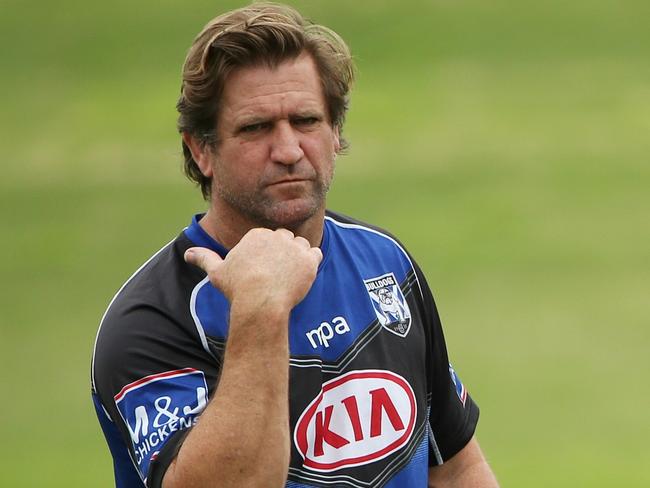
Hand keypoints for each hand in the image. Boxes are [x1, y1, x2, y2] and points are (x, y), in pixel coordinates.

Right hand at [184, 228, 321, 309]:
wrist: (260, 302)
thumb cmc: (238, 288)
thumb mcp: (217, 272)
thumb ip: (204, 258)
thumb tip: (187, 253)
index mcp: (257, 235)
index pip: (267, 239)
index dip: (266, 255)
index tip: (262, 272)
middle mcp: (277, 236)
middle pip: (285, 239)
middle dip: (282, 253)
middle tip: (276, 275)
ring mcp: (295, 246)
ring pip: (301, 245)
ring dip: (298, 257)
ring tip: (288, 276)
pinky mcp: (309, 259)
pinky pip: (315, 254)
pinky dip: (311, 263)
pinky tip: (301, 276)